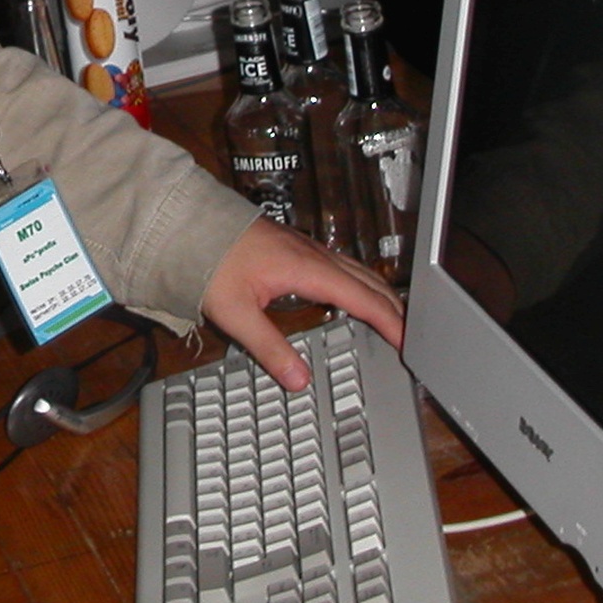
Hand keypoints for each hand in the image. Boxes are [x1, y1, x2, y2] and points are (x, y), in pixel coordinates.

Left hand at [201, 218, 404, 392]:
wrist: (188, 222)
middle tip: (414, 335)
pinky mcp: (296, 247)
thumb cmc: (208, 261)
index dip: (391, 322)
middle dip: (396, 308)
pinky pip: (341, 266)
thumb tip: (299, 381)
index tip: (410, 342)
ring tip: (395, 317)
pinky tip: (353, 295)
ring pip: (357, 271)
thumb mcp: (235, 312)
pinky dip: (360, 283)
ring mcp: (306, 248)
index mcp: (307, 269)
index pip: (363, 299)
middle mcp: (314, 255)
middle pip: (369, 282)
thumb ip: (269, 348)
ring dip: (380, 294)